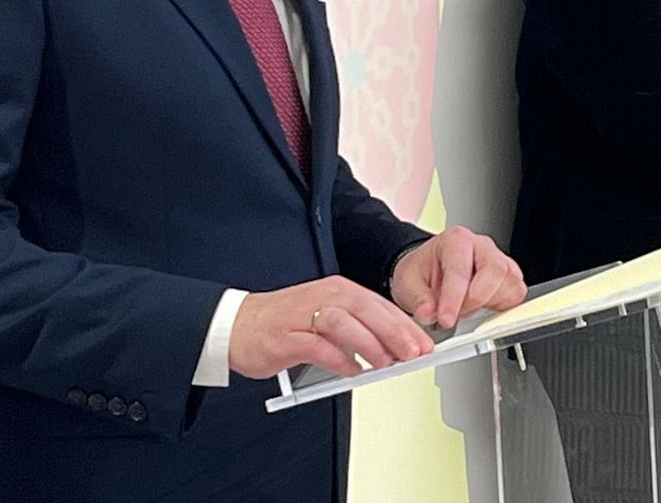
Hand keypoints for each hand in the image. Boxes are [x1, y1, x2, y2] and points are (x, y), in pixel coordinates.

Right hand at [228, 276, 433, 380]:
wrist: (236, 325)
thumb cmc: (285, 323)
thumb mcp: (326, 317)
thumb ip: (357, 328)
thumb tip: (393, 348)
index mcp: (338, 290)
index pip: (379, 304)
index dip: (404, 325)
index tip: (424, 344)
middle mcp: (324, 296)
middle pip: (367, 310)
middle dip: (395, 333)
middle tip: (413, 354)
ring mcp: (304, 314)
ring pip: (345, 323)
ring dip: (369, 344)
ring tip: (385, 364)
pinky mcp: (286, 336)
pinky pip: (318, 346)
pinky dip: (338, 359)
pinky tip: (351, 371)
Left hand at [390, 226, 526, 328]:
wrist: (429, 270)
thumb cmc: (422, 271)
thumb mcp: (408, 283)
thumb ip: (418, 299)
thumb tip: (428, 314)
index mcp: (455, 240)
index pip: (461, 268)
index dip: (454, 298)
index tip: (446, 318)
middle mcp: (481, 246)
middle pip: (495, 270)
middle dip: (476, 299)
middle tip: (458, 314)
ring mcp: (498, 259)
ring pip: (510, 282)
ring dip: (490, 303)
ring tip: (466, 309)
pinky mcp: (508, 276)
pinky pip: (517, 292)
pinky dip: (503, 306)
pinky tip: (483, 308)